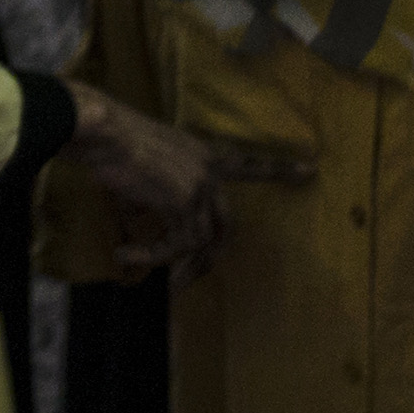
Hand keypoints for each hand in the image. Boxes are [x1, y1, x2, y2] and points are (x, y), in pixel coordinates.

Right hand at [60, 79, 302, 283]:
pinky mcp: (183, 201)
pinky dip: (151, 256)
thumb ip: (150, 200)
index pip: (249, 165)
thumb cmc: (113, 145)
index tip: (309, 170)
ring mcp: (200, 186)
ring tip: (158, 280)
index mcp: (204, 156)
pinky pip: (175, 243)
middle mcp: (209, 171)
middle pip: (226, 225)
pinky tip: (124, 254)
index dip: (279, 170)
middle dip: (207, 259)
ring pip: (201, 241)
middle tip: (184, 280)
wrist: (104, 132)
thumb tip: (137, 230)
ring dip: (177, 265)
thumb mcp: (141, 173)